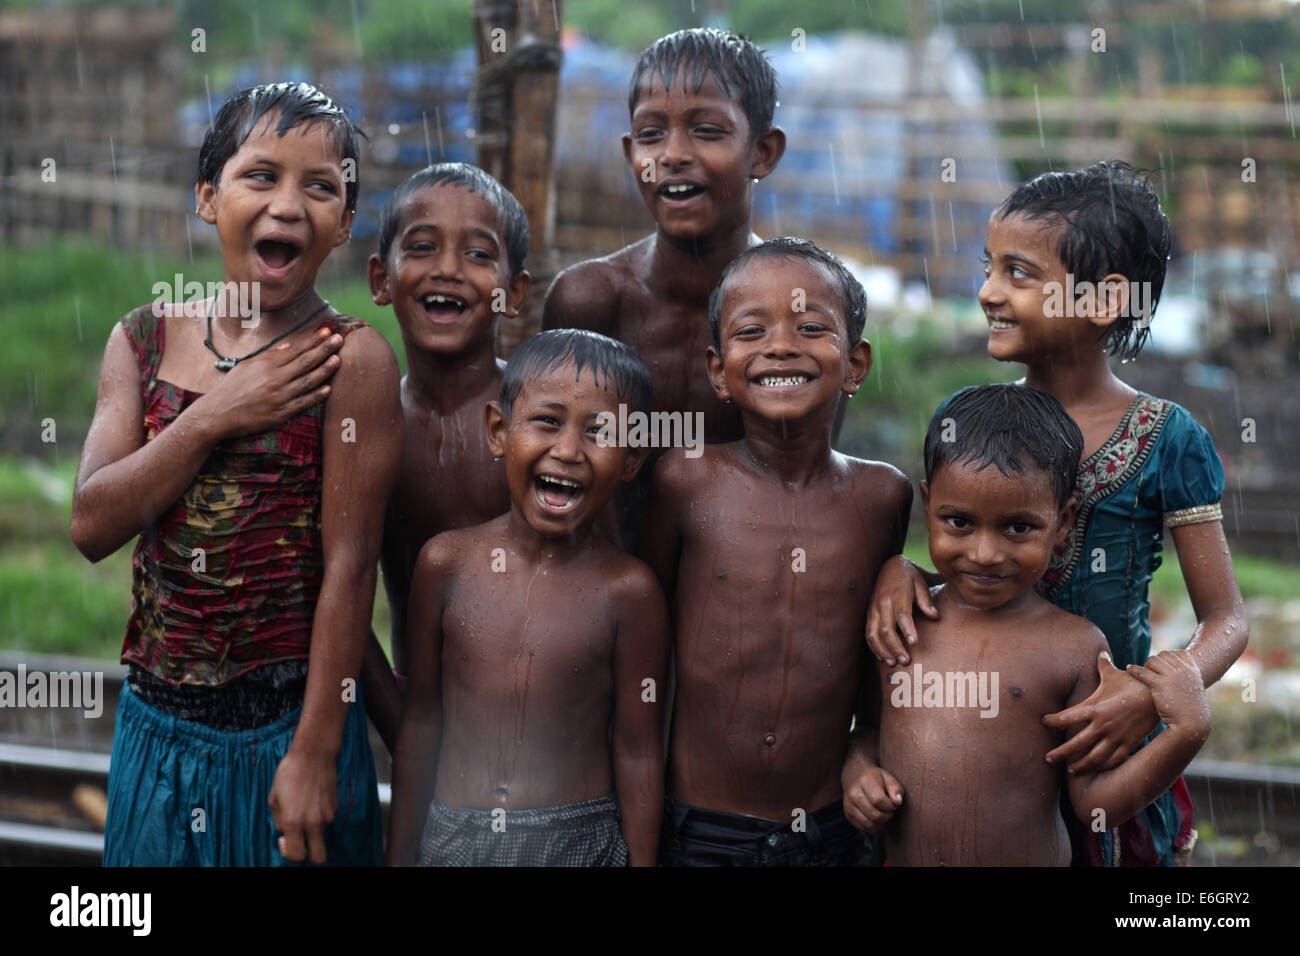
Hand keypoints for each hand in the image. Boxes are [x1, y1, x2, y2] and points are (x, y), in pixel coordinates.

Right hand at [197, 326, 342, 439]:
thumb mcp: (246, 366)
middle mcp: (274, 379)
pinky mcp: (280, 414)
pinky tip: (328, 388)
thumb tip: (288, 345)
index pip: (295, 350)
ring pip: (307, 381)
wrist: (218, 414)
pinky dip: (316, 395)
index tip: (327, 332)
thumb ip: (269, 356)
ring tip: (338, 360)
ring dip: (325, 370)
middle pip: (305, 362)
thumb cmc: (232, 388)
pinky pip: (302, 403)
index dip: (312, 340)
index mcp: (266, 365)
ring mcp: (278, 397)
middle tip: (340, 339)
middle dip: (324, 349)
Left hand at [269, 748, 337, 863]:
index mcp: (294, 822)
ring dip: (311, 830)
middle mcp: (314, 823)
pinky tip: (311, 799)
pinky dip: (318, 816)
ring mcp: (328, 816)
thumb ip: (279, 821)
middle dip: (308, 855)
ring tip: (302, 807)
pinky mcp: (335, 807)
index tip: (284, 841)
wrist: (314, 753)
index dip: (288, 854)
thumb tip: (285, 833)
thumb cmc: (290, 773)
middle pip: (319, 858)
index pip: (296, 856)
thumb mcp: (274, 799)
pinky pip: (325, 820)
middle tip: (298, 841)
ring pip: (320, 836)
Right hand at [842, 762, 904, 833]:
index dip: (890, 806)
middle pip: (875, 815)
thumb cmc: (875, 778)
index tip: (892, 803)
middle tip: (889, 810)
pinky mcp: (848, 815)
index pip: (879, 800)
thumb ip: (895, 788)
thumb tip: (898, 802)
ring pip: (870, 825)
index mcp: (864, 781)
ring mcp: (848, 805)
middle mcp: (853, 793)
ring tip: (883, 813)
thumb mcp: (887, 777)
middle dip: (887, 816)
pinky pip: (864, 828)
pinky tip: (876, 818)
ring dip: (881, 823)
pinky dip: (874, 827)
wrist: (854, 776)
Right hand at [866, 555, 936, 665]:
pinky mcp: (869, 614)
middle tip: (906, 661)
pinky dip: (874, 647)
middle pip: (886, 628)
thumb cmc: (908, 576)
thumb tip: (934, 616)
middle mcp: (883, 603)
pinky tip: (883, 658)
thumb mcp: (921, 582)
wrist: (888, 565)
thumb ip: (926, 600)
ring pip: (873, 633)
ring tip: (893, 663)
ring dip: (882, 650)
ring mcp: (873, 609)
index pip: (902, 614)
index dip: (907, 630)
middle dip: (895, 647)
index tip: (914, 643)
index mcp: (897, 594)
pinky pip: (868, 633)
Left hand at [1043, 651, 1158, 772]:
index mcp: (1094, 708)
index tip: (1044, 722)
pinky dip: (1102, 766)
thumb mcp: (1114, 674)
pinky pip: (1113, 760)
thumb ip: (1103, 665)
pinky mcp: (1129, 745)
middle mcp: (1102, 726)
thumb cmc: (1133, 684)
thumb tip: (1100, 652)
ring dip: (1080, 765)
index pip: (1065, 718)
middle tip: (1047, 758)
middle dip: (1060, 753)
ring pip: (1093, 757)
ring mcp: (1115, 737)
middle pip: (1075, 744)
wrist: (1159, 698)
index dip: (1052, 721)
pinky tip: (1095, 767)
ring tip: (1070, 769)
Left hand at [1126, 649, 1211, 743]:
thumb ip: (1185, 682)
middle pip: (1164, 654)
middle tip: (1151, 671)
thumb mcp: (1192, 692)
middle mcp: (1184, 671)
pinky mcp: (1160, 684)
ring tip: (1143, 674)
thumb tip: (1174, 679)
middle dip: (1156, 661)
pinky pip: (1143, 672)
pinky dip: (1134, 670)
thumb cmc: (1191, 713)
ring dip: (1146, 666)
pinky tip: (1128, 669)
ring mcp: (1172, 677)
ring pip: (1153, 660)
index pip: (1179, 653)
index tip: (1163, 663)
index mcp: (1193, 672)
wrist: (1192, 725)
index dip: (1169, 657)